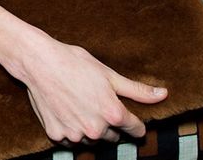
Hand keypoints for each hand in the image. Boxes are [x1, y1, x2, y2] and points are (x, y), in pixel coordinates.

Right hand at [11, 32, 166, 143]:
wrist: (39, 62)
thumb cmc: (75, 63)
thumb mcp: (109, 74)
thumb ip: (138, 90)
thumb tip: (163, 95)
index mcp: (113, 114)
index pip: (135, 129)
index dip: (135, 123)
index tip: (130, 117)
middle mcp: (96, 129)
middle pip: (113, 137)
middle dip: (109, 123)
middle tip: (98, 103)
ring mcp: (75, 134)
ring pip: (91, 139)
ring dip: (90, 128)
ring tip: (81, 105)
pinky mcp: (56, 135)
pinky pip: (70, 139)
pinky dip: (70, 129)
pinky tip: (67, 111)